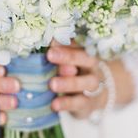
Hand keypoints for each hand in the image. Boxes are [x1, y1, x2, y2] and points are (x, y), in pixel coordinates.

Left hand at [0, 43, 133, 123]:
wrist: (101, 93)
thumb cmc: (73, 72)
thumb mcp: (68, 59)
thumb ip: (55, 48)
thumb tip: (35, 31)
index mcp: (83, 53)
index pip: (77, 44)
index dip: (65, 44)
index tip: (50, 44)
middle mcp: (91, 68)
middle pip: (84, 61)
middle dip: (68, 59)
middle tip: (52, 59)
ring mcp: (92, 88)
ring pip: (84, 84)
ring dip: (68, 84)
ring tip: (52, 85)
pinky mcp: (88, 106)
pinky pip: (79, 105)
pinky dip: (67, 105)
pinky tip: (54, 105)